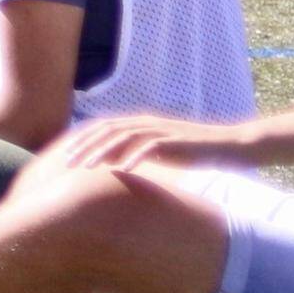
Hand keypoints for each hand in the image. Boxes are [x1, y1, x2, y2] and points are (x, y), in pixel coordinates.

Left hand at [61, 113, 243, 178]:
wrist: (226, 145)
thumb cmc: (191, 151)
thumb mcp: (158, 151)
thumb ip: (136, 152)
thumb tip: (112, 162)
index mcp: (140, 124)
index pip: (104, 128)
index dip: (84, 140)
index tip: (66, 154)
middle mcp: (146, 123)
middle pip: (107, 131)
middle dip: (86, 145)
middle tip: (67, 161)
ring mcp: (160, 131)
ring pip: (124, 137)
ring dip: (103, 151)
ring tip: (87, 166)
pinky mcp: (174, 141)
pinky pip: (150, 147)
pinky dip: (135, 156)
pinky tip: (122, 168)